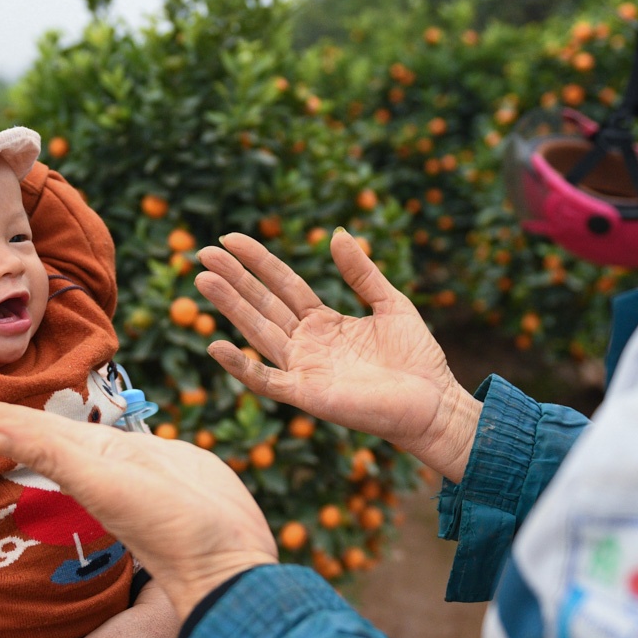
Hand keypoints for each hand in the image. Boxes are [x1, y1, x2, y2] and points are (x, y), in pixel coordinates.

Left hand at [0, 405, 277, 618]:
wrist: (230, 560)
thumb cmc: (165, 527)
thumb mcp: (98, 482)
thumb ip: (43, 450)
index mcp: (84, 465)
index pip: (35, 435)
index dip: (6, 422)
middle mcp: (106, 465)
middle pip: (58, 434)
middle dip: (26, 419)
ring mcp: (139, 467)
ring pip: (91, 438)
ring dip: (61, 425)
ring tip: (37, 413)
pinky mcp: (173, 466)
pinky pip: (129, 444)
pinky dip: (108, 436)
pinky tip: (106, 438)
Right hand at [195, 230, 480, 480]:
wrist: (434, 403)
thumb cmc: (417, 358)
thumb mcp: (391, 302)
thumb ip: (362, 272)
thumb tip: (337, 234)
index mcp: (323, 321)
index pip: (282, 284)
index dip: (258, 261)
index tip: (230, 238)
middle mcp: (306, 343)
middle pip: (263, 304)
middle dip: (234, 279)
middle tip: (203, 253)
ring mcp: (303, 368)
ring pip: (258, 332)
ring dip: (231, 307)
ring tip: (204, 279)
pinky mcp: (307, 395)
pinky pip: (266, 380)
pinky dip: (240, 366)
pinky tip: (215, 345)